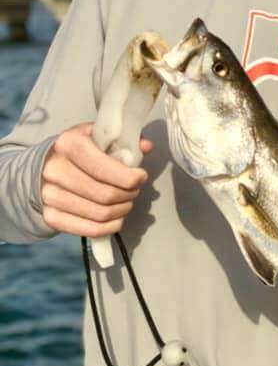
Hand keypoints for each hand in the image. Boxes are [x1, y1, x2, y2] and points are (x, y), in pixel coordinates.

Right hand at [41, 122, 152, 237]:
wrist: (44, 167)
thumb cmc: (78, 150)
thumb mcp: (98, 135)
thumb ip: (124, 140)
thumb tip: (146, 147)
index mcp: (69, 144)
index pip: (105, 169)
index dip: (130, 177)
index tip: (140, 177)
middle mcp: (55, 170)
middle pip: (105, 194)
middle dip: (129, 194)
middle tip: (134, 190)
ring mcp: (49, 196)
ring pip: (100, 214)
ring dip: (122, 210)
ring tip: (125, 201)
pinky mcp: (51, 216)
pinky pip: (90, 230)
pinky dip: (111, 227)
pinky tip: (117, 218)